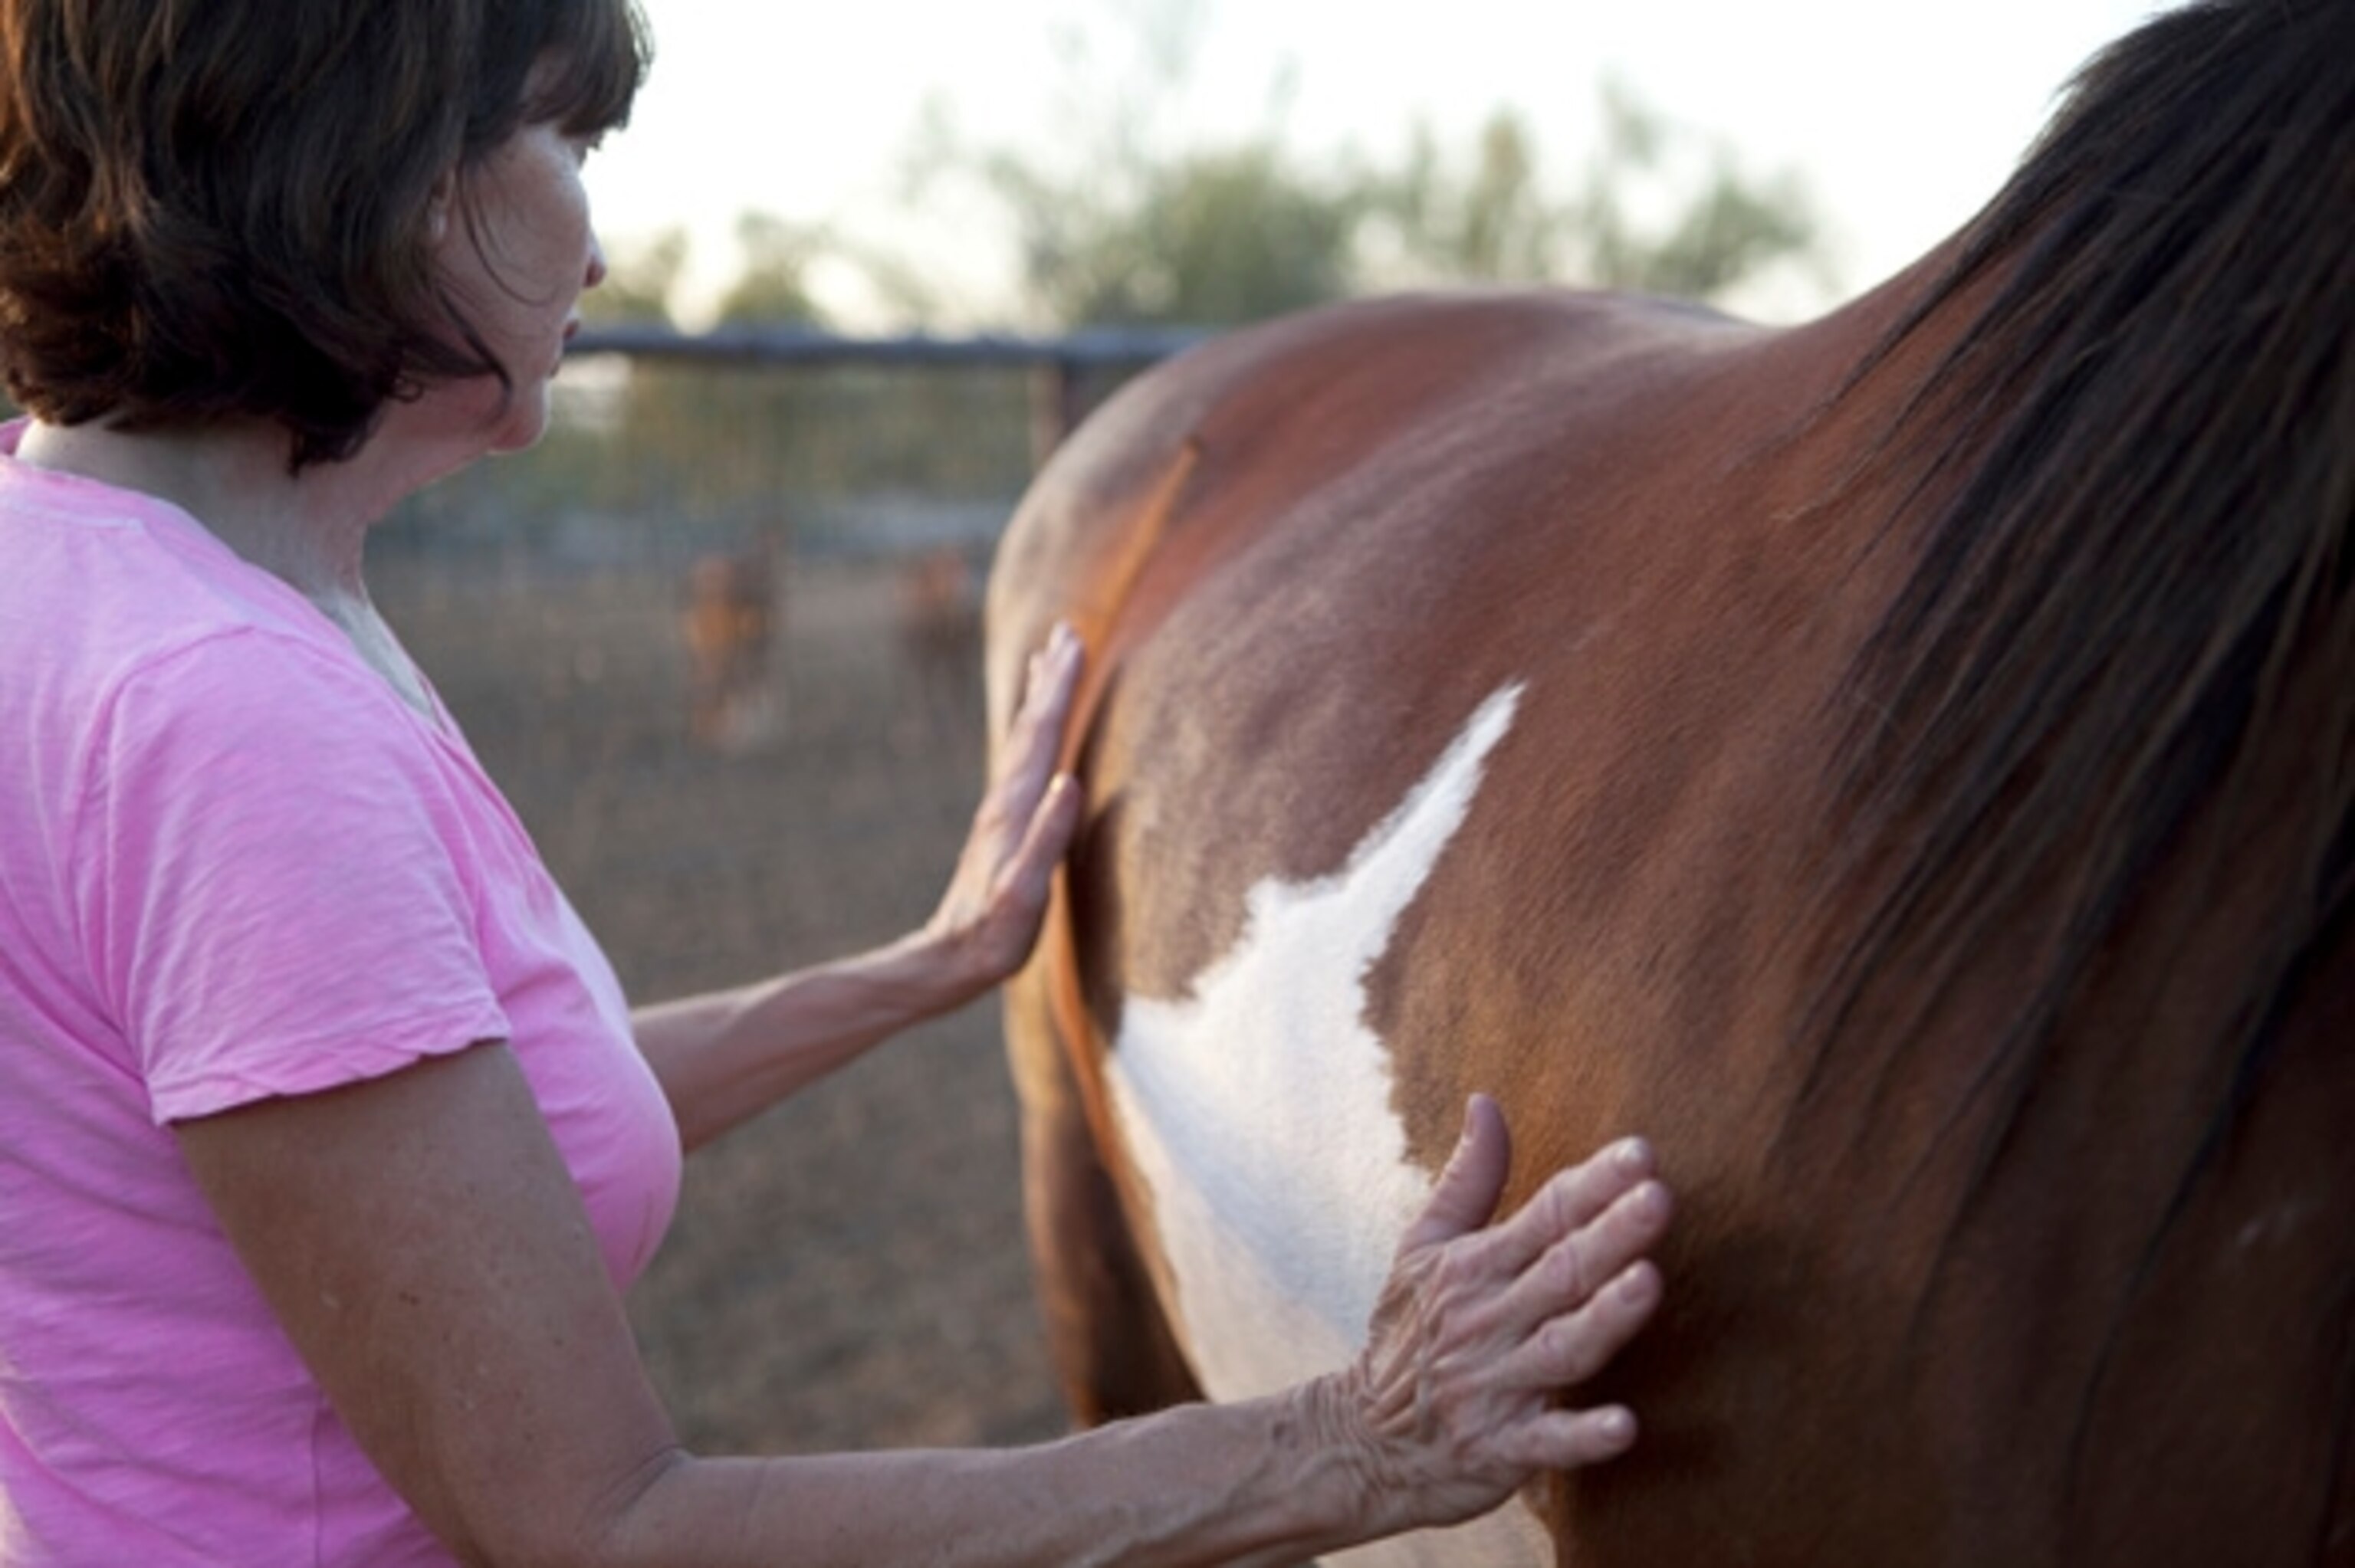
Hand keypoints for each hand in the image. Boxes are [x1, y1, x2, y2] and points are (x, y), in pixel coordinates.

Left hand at [920, 621, 1085, 995]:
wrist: (947, 960)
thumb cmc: (993, 936)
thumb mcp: (1024, 895)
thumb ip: (1047, 840)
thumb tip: (1071, 782)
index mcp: (1015, 809)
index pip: (1042, 735)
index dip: (1060, 688)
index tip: (1075, 639)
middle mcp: (1005, 801)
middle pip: (1030, 726)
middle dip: (1050, 679)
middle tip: (1066, 632)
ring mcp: (1002, 813)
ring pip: (1023, 740)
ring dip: (1038, 699)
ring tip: (1048, 662)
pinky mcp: (1002, 829)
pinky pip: (1021, 763)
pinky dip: (1032, 734)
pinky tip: (1037, 735)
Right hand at [1324, 1097, 1669, 1536]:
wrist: (1360, 1442)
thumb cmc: (1406, 1336)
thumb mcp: (1423, 1248)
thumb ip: (1468, 1179)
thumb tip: (1487, 1101)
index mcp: (1473, 1268)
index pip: (1544, 1215)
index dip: (1594, 1185)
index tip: (1642, 1154)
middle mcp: (1485, 1320)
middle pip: (1559, 1272)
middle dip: (1610, 1235)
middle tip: (1659, 1197)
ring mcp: (1493, 1386)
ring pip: (1559, 1347)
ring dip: (1603, 1318)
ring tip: (1647, 1282)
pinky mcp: (1499, 1449)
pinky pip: (1545, 1443)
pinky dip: (1581, 1436)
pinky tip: (1623, 1425)